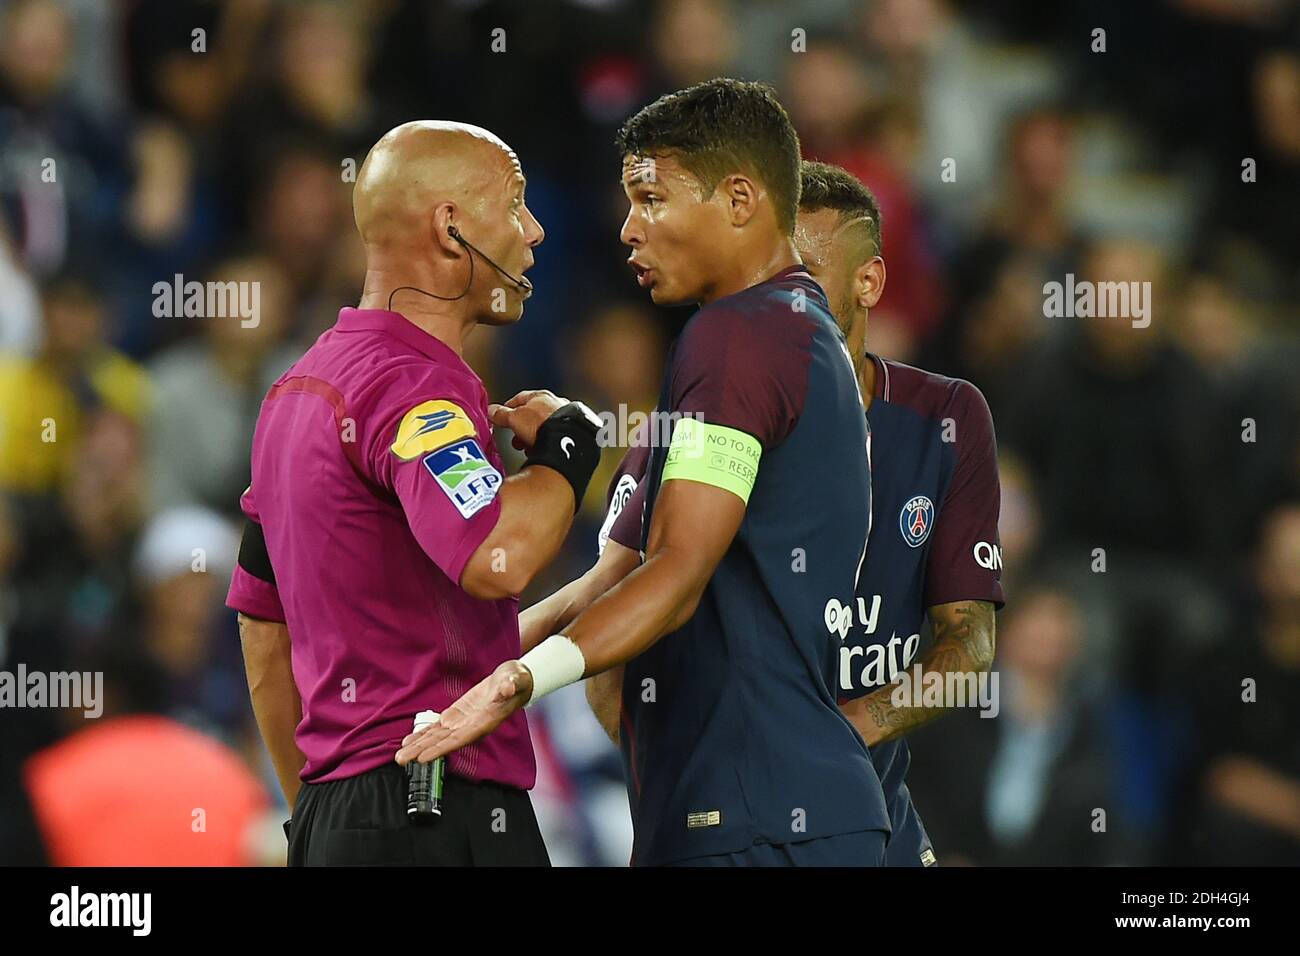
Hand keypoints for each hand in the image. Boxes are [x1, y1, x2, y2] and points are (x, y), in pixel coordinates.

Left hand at [395, 660, 533, 764]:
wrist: (514, 681)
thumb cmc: (516, 681)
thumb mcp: (515, 680)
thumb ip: (511, 685)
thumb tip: (506, 688)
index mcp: (483, 723)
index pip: (458, 739)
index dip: (440, 748)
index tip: (423, 757)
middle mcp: (470, 728)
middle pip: (442, 743)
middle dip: (422, 751)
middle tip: (402, 760)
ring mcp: (462, 723)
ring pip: (437, 738)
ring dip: (418, 746)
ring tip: (401, 756)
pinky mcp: (456, 715)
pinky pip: (438, 728)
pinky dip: (423, 734)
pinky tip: (410, 740)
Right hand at [489, 390, 567, 450]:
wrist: (568, 440)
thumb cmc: (544, 424)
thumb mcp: (515, 418)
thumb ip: (502, 414)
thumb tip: (491, 411)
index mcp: (540, 396)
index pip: (520, 398)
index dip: (508, 408)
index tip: (502, 415)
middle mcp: (556, 404)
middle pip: (533, 415)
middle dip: (522, 428)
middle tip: (515, 438)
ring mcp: (567, 418)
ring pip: (545, 427)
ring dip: (534, 438)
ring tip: (528, 448)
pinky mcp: (573, 434)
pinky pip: (555, 438)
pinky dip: (547, 444)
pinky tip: (543, 452)